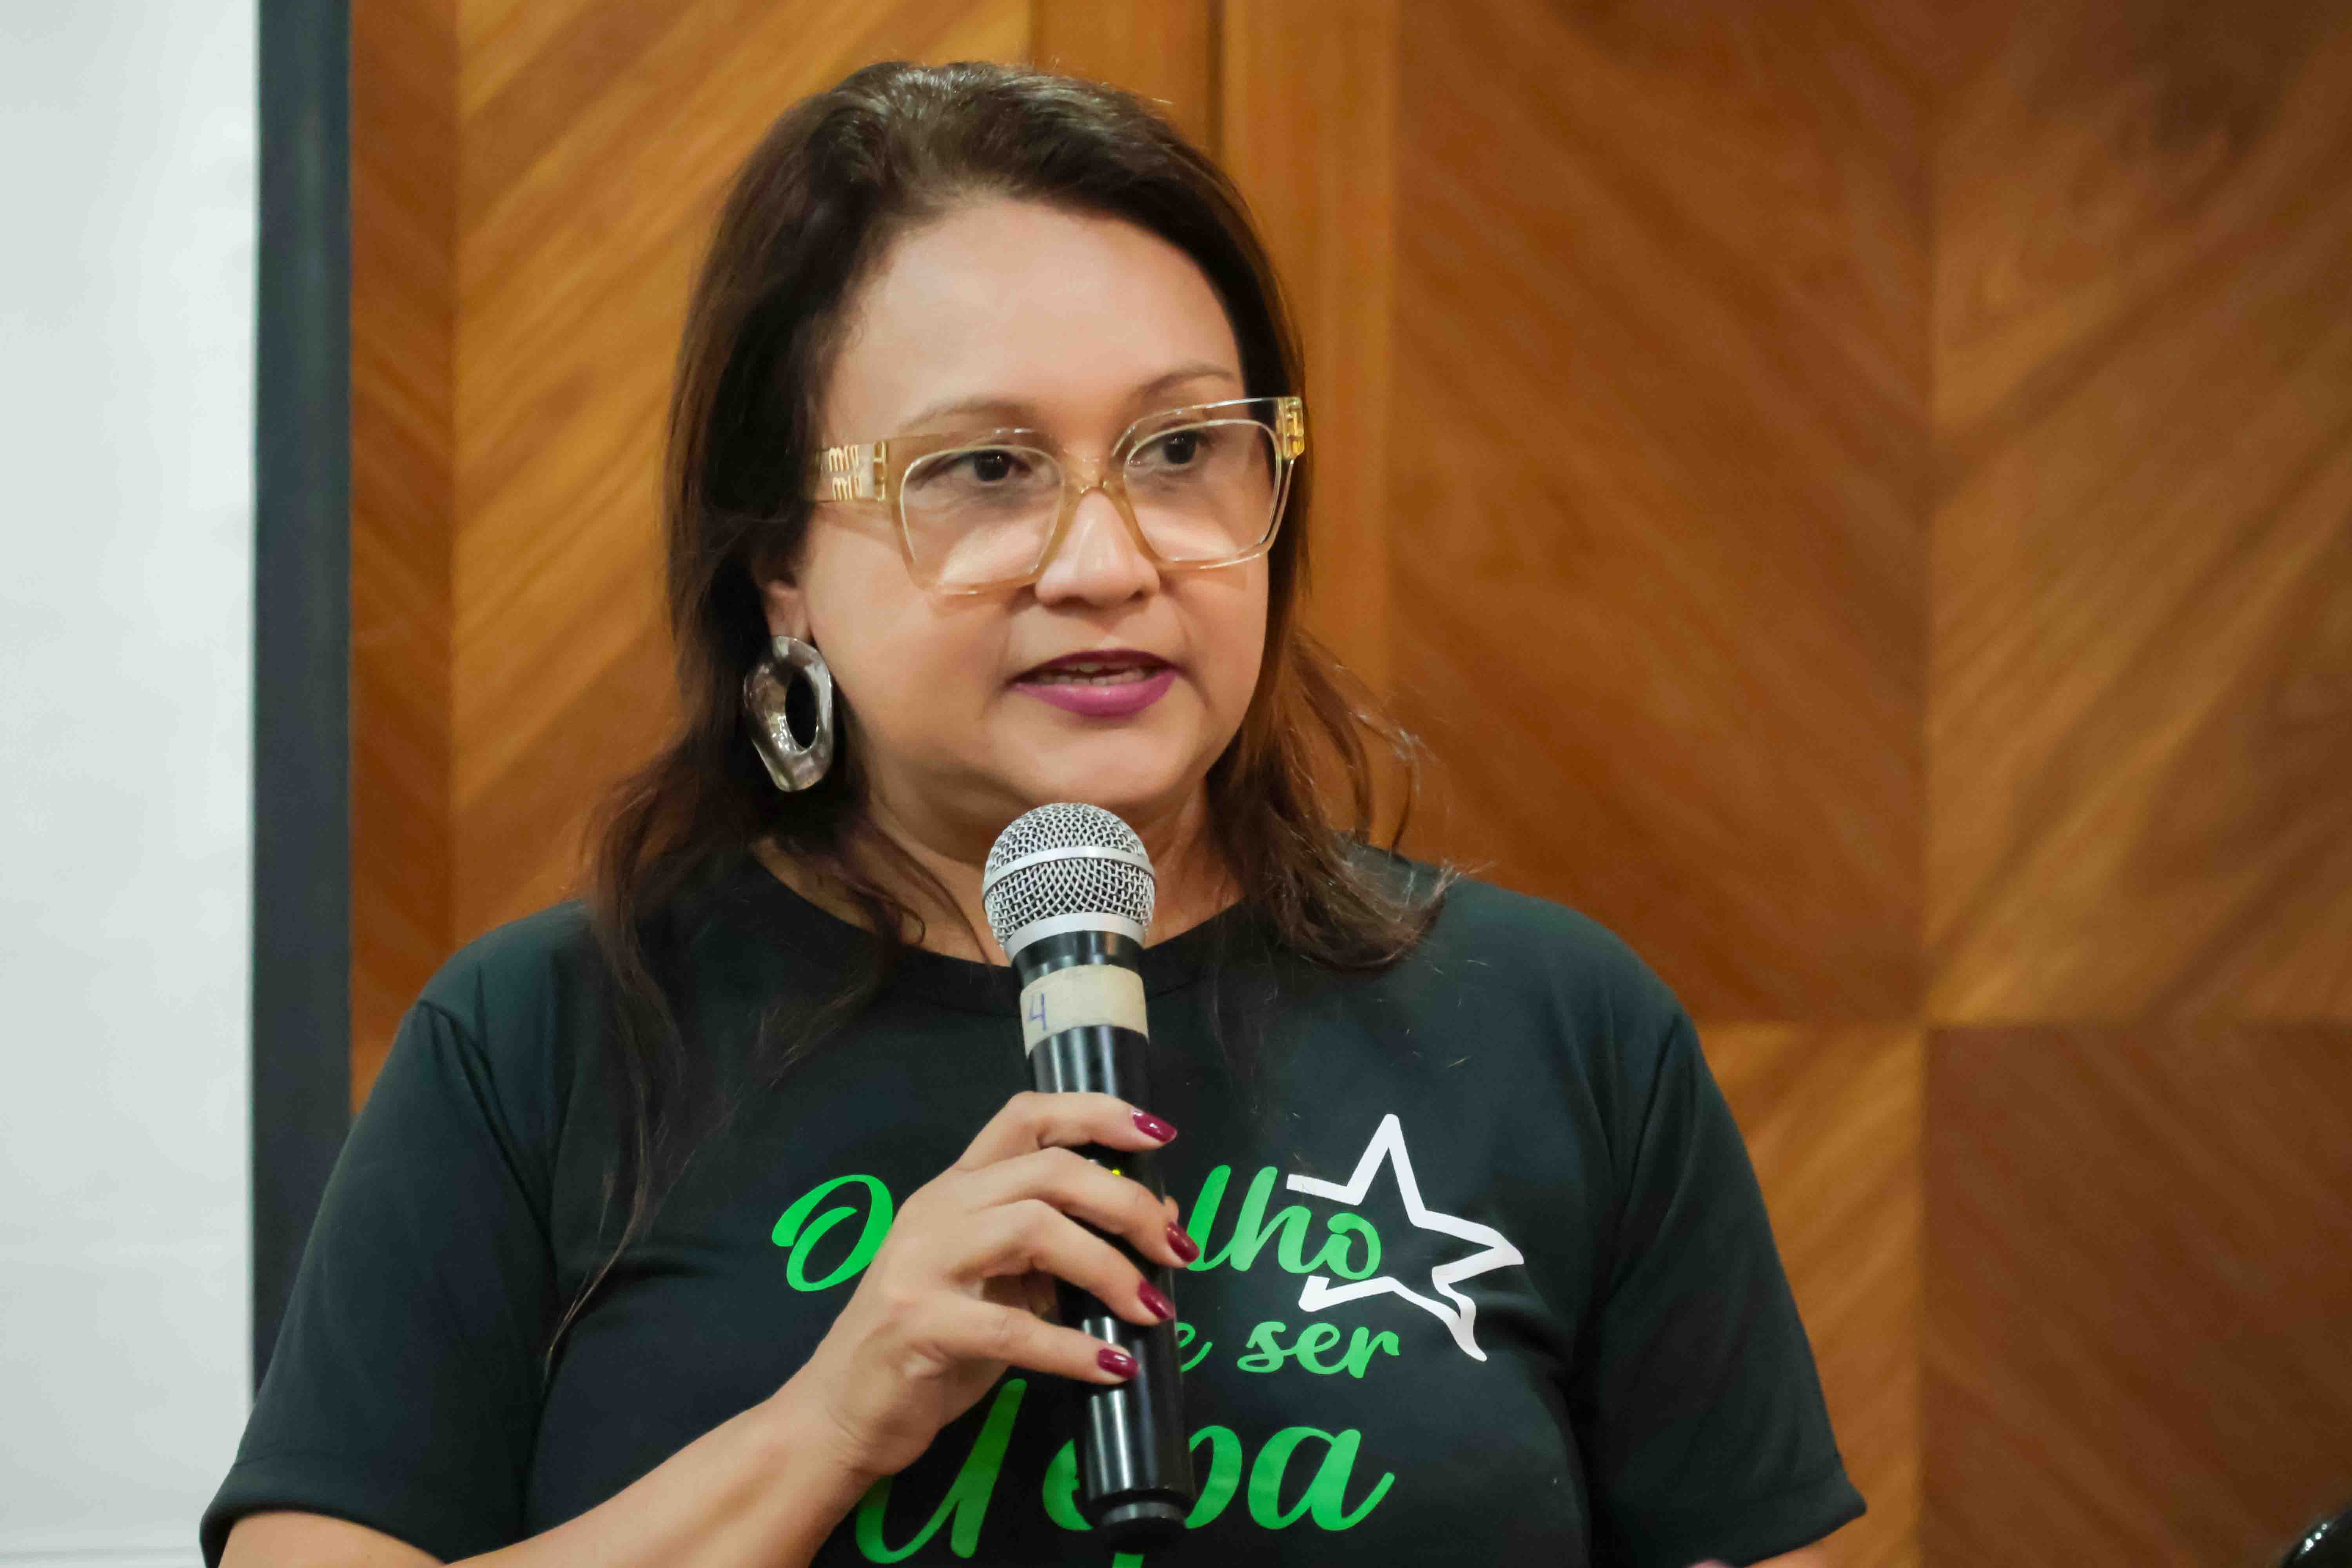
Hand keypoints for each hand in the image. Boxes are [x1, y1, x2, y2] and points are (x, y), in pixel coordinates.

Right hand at [788, 1091, 1191, 1480]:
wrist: (840, 1414)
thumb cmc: (930, 1347)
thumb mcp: (1000, 1285)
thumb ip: (1062, 1248)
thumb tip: (1156, 1221)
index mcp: (957, 1189)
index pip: (1027, 1116)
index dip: (1098, 1114)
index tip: (1159, 1136)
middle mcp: (938, 1210)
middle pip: (1049, 1171)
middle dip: (1127, 1205)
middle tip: (1175, 1252)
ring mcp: (922, 1264)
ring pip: (1035, 1230)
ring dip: (1109, 1269)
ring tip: (1152, 1311)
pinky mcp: (918, 1325)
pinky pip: (1012, 1328)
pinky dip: (1073, 1349)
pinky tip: (1112, 1367)